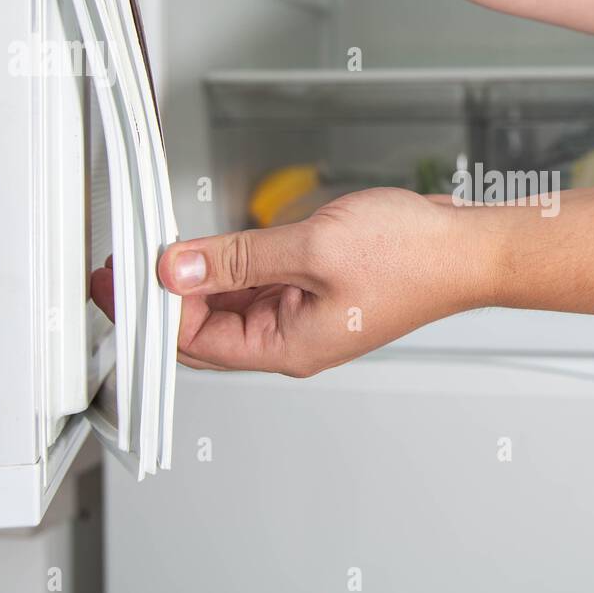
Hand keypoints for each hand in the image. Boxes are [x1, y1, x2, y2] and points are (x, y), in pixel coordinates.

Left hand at [90, 188, 495, 375]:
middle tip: (132, 262)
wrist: (468, 249)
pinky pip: (262, 285)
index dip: (153, 309)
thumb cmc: (413, 258)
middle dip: (167, 296)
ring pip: (233, 305)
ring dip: (200, 278)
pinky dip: (234, 265)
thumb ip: (236, 257)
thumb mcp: (309, 246)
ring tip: (169, 248)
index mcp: (289, 346)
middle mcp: (294, 340)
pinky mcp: (320, 291)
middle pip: (207, 328)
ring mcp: (308, 316)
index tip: (125, 277)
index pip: (195, 341)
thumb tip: (178, 268)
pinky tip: (217, 246)